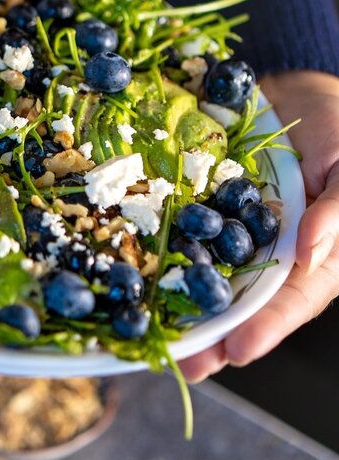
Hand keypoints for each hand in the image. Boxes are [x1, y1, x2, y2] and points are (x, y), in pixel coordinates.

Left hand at [180, 69, 338, 381]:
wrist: (299, 97)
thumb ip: (338, 212)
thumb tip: (309, 251)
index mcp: (320, 259)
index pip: (294, 301)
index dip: (267, 327)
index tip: (240, 350)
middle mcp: (277, 259)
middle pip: (247, 307)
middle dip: (217, 339)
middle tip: (188, 363)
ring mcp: (241, 241)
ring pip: (214, 285)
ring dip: (185, 313)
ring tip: (156, 342)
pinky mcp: (210, 219)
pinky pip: (189, 242)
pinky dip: (166, 262)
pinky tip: (140, 279)